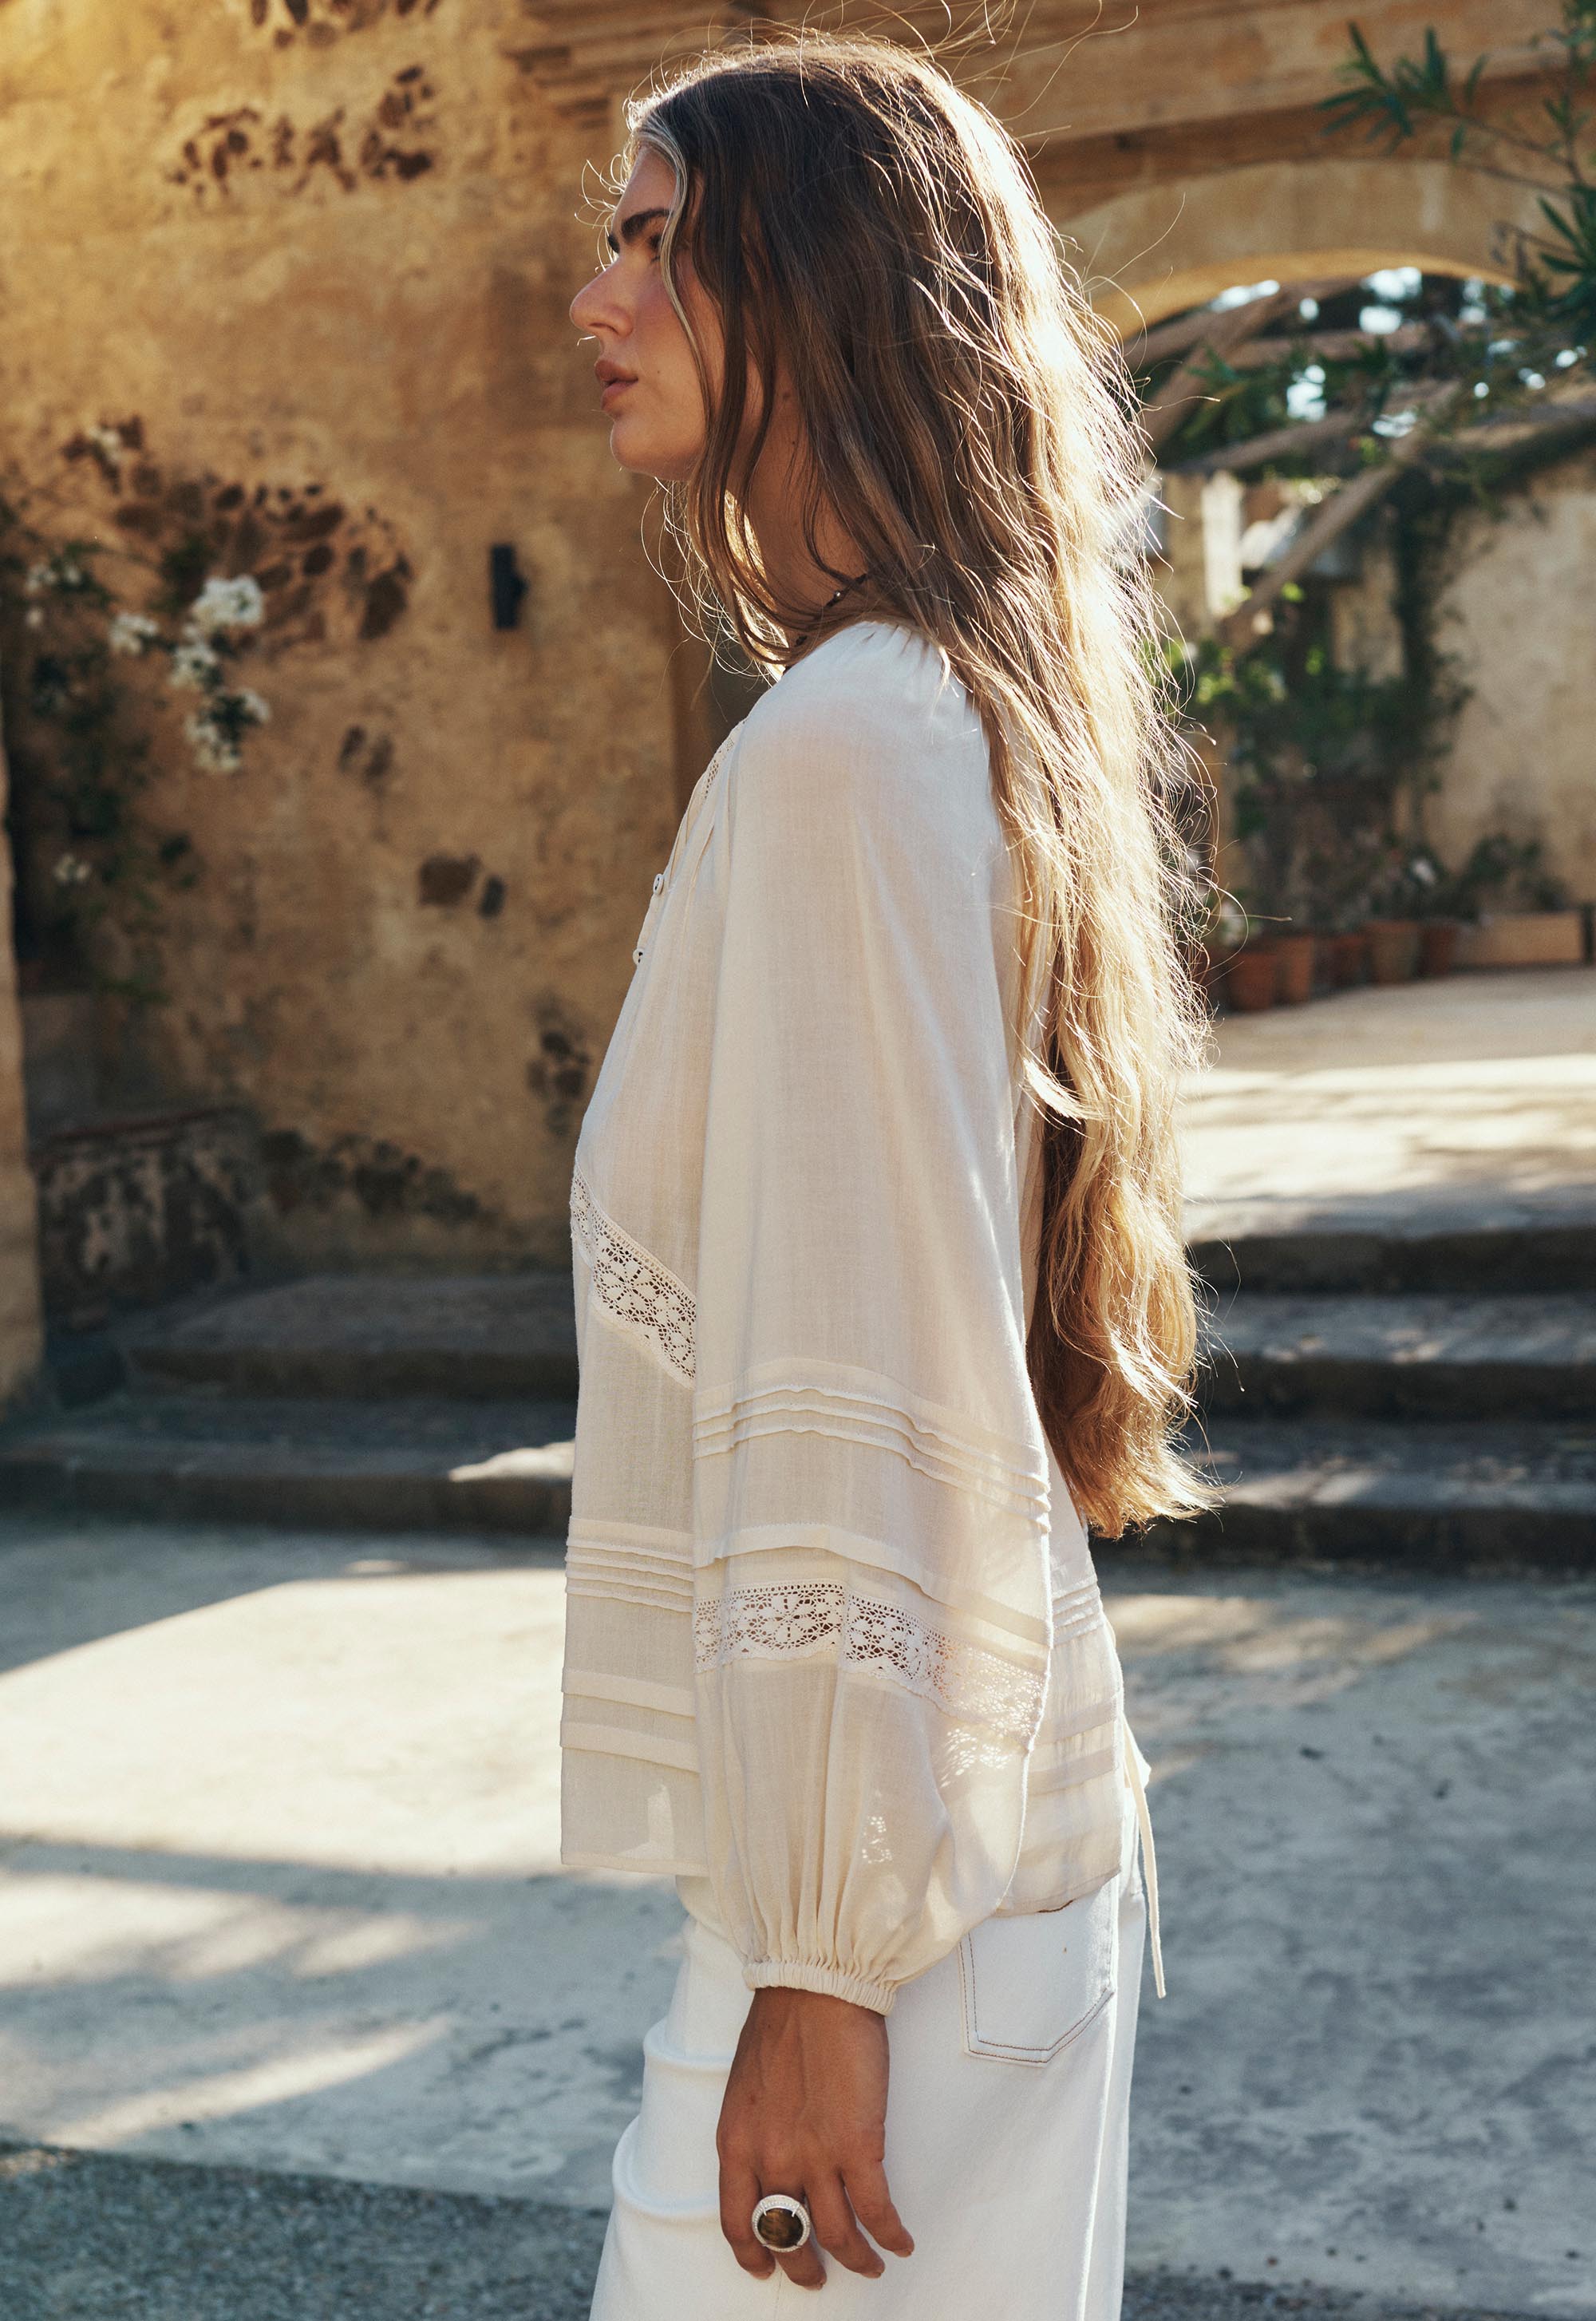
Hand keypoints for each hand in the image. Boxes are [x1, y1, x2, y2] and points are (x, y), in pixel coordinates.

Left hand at [717, 1984, 914, 2289]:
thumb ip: (754, 2133)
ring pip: (836, 2236)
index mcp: (736, 2144)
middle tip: (818, 2276)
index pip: (737, 2222)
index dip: (753, 2254)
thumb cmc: (782, 2024)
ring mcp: (815, 2156)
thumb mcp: (746, 2088)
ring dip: (856, 2260)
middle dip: (804, 2266)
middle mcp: (771, 2159)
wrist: (815, 1986)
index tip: (764, 2270)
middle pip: (786, 2237)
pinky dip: (890, 2236)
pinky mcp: (858, 2146)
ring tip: (870, 2266)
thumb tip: (770, 2166)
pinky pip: (877, 2212)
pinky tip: (901, 2243)